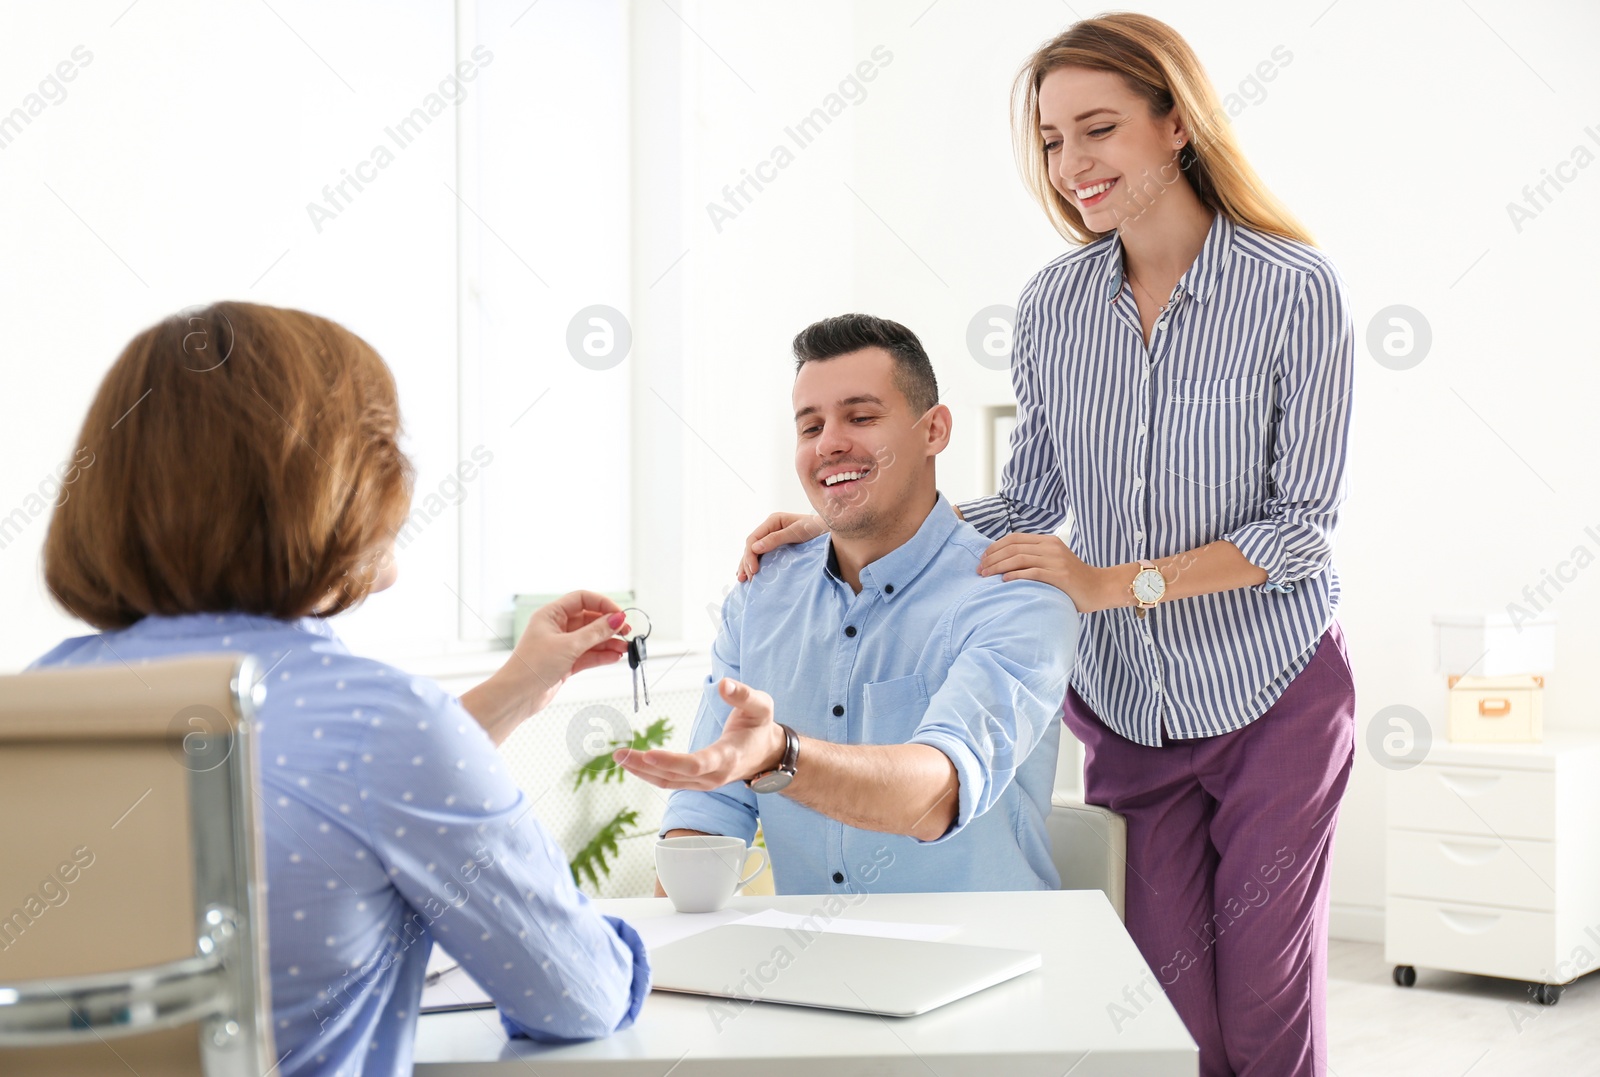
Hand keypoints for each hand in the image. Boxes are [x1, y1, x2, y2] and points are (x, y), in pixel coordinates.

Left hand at [507, 590, 631, 714]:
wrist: (518, 696)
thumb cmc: (533, 666)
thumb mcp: (569, 646)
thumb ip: (596, 632)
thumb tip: (617, 619)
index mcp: (551, 615)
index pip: (582, 599)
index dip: (603, 604)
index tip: (619, 615)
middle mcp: (557, 627)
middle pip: (590, 619)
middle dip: (609, 626)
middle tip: (626, 632)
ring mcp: (562, 645)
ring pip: (591, 638)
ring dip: (609, 642)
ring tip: (625, 648)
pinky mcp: (566, 662)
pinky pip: (589, 654)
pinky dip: (602, 655)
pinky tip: (615, 657)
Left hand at [614, 678, 785, 788]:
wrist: (767, 754)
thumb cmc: (761, 727)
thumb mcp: (761, 706)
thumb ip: (744, 695)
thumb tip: (724, 683)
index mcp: (728, 757)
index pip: (697, 764)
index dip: (672, 761)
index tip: (649, 754)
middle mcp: (714, 776)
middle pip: (674, 776)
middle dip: (645, 766)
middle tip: (619, 753)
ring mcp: (704, 782)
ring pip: (668, 782)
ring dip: (641, 771)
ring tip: (619, 756)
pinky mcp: (696, 782)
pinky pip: (669, 781)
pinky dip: (649, 773)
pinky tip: (632, 762)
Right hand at [737, 512, 826, 580]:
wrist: (831, 530)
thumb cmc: (816, 528)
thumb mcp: (797, 532)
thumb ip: (776, 538)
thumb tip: (754, 548)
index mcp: (773, 521)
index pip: (753, 538)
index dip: (750, 555)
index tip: (754, 570)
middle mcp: (770, 528)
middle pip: (751, 546)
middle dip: (746, 562)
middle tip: (747, 579)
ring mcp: (773, 537)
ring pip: (754, 552)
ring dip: (747, 564)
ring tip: (742, 579)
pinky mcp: (779, 547)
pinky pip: (763, 555)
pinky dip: (755, 564)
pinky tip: (751, 573)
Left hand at [977, 534, 1124, 611]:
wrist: (1101, 587)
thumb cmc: (1074, 579)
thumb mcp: (1054, 561)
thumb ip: (1036, 558)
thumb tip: (1007, 563)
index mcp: (1047, 541)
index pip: (1014, 538)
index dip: (995, 547)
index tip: (983, 558)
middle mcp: (1050, 547)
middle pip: (1013, 547)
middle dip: (992, 558)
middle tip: (979, 569)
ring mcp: (1055, 560)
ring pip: (1018, 558)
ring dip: (998, 567)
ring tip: (985, 576)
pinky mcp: (1059, 575)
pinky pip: (1031, 573)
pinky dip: (1014, 576)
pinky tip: (1003, 581)